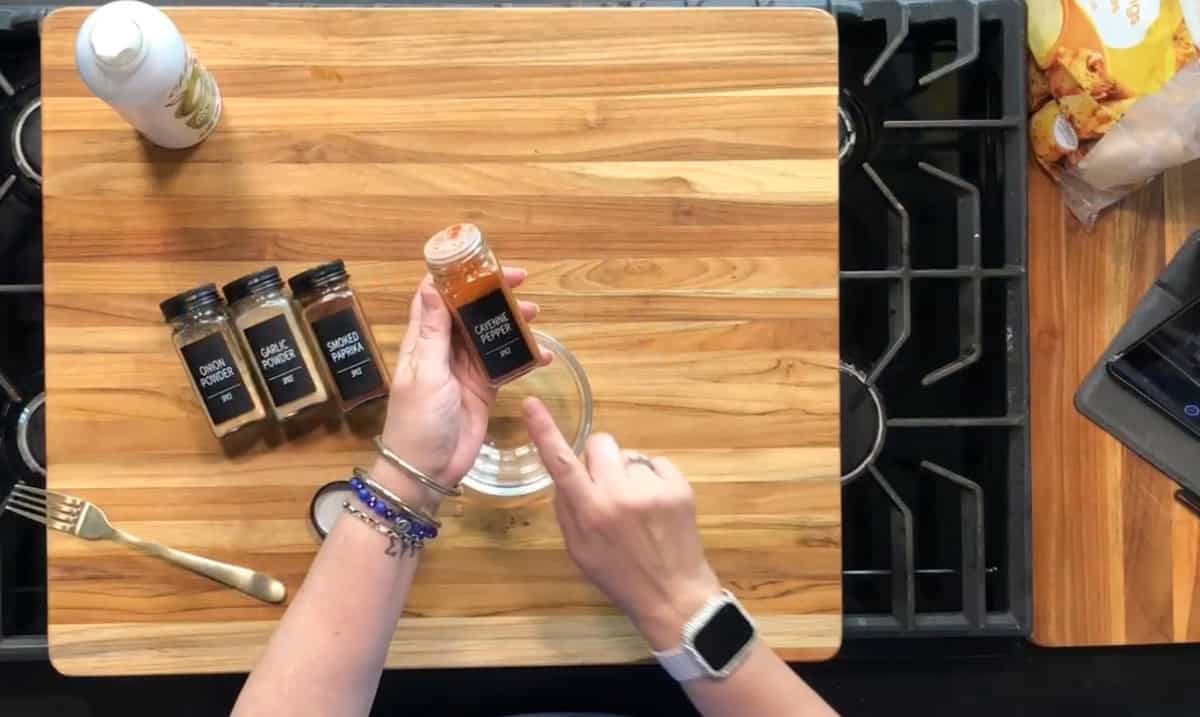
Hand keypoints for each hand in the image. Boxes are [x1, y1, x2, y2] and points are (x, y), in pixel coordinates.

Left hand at [377, 267, 547, 501]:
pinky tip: (541, 353)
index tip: (478, 261)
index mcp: (422, 341)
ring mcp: (464, 370)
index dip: (454, 277)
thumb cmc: (418, 421)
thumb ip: (432, 332)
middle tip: (520, 281)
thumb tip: (430, 287)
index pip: (434, 298)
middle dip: (492, 294)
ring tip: (535, 313)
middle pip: (468, 312)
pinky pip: (505, 365)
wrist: (427, 470)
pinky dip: (522, 357)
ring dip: (510, 322)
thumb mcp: (426, 373)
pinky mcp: (483, 389)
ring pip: (489, 335)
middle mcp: (443, 351)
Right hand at [522, 397, 720, 649]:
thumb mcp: (580, 551)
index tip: (531, 403)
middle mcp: (619, 495)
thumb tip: (565, 476)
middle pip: (600, 444)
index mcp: (590, 512)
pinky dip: (652, 480)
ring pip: (629, 456)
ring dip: (627, 474)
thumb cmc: (619, 576)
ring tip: (637, 509)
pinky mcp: (679, 487)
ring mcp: (653, 488)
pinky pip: (655, 464)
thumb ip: (567, 509)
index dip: (544, 431)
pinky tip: (656, 508)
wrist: (674, 594)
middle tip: (605, 486)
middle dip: (599, 459)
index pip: (561, 463)